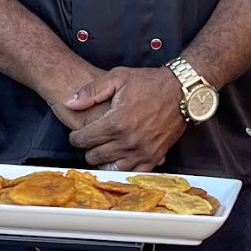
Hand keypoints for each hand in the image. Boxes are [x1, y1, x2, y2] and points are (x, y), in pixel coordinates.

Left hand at [64, 67, 185, 170]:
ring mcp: (142, 152)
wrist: (181, 90)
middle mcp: (128, 141)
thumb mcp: (117, 78)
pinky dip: (122, 166)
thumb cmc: (149, 83)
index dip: (75, 137)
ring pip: (110, 167)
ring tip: (103, 148)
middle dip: (88, 148)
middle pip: (94, 156)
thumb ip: (90, 91)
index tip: (77, 134)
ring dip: (103, 159)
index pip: (83, 140)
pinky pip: (132, 172)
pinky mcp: (154, 157)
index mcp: (115, 122)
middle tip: (90, 140)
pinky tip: (119, 157)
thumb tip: (69, 103)